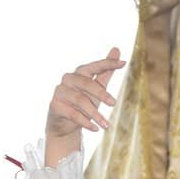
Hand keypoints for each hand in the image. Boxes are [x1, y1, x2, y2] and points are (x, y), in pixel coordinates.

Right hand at [44, 47, 125, 164]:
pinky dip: (86, 122)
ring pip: (80, 100)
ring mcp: (60, 92)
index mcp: (79, 73)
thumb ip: (105, 72)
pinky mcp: (55, 105)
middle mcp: (68, 79)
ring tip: (106, 125)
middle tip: (114, 103)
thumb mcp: (96, 90)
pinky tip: (95, 128)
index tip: (124, 63)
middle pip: (86, 83)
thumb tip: (117, 49)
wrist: (65, 125)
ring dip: (95, 114)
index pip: (94, 66)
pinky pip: (73, 113)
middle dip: (101, 94)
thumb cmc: (83, 104)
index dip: (108, 63)